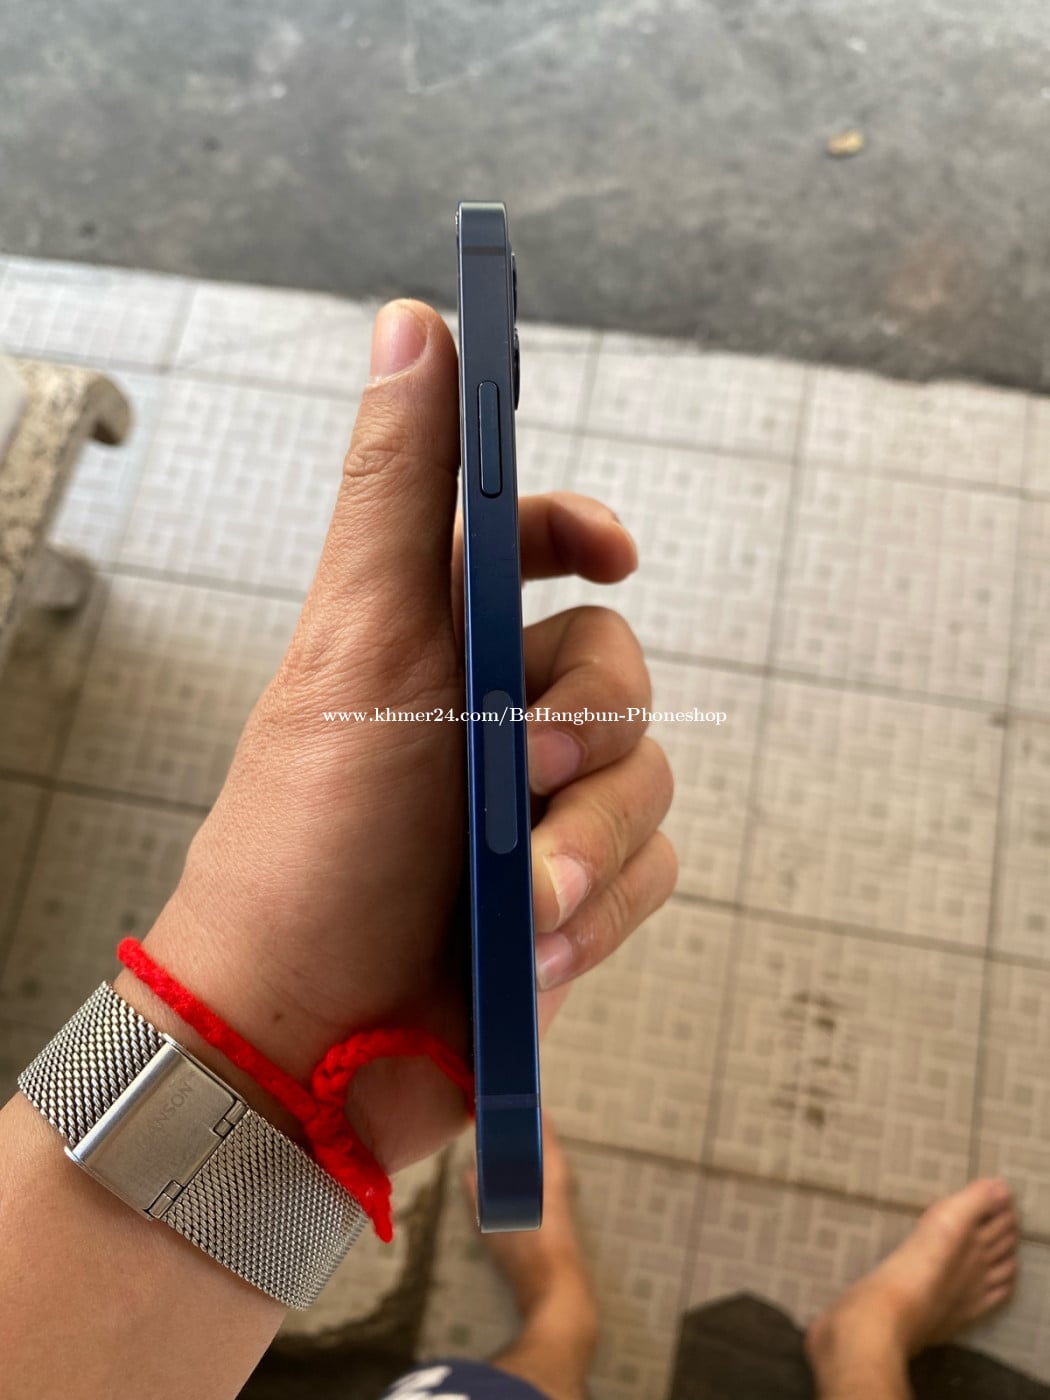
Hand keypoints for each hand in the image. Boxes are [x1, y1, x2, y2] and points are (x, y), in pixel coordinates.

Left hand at [118, 300, 676, 1173]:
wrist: (305, 1046)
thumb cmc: (307, 840)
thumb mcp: (358, 644)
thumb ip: (400, 488)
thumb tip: (413, 322)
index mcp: (433, 643)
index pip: (533, 547)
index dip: (582, 533)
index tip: (615, 554)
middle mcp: (490, 717)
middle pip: (617, 673)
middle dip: (581, 731)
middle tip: (519, 770)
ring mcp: (536, 813)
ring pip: (648, 781)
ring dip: (591, 843)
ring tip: (526, 903)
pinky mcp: (573, 901)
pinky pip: (650, 874)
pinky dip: (599, 911)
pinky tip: (534, 955)